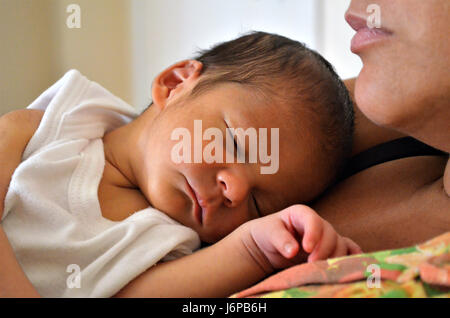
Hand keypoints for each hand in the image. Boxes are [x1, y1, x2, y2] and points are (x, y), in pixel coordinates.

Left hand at [240, 205, 361, 271]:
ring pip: (340, 245)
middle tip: (311, 264)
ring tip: (322, 270)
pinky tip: (353, 266)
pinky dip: (353, 257)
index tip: (306, 249)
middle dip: (323, 250)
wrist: (268, 245)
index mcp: (302, 214)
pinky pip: (348, 250)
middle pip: (330, 234)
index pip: (313, 220)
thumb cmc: (267, 234)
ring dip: (335, 258)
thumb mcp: (269, 232)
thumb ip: (280, 239)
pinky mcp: (330, 249)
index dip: (313, 234)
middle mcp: (318, 224)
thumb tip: (293, 251)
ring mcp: (326, 236)